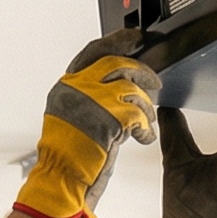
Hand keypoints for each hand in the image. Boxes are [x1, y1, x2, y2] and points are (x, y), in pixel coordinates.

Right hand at [14, 30, 159, 217]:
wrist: (61, 179)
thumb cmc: (68, 156)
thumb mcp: (73, 117)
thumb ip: (90, 96)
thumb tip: (117, 82)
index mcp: (67, 86)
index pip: (93, 52)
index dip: (116, 41)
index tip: (133, 38)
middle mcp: (77, 88)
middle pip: (117, 64)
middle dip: (141, 71)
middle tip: (154, 80)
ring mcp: (93, 101)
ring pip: (131, 88)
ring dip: (145, 105)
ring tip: (147, 119)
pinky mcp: (109, 118)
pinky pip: (138, 115)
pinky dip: (145, 128)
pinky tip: (144, 136)